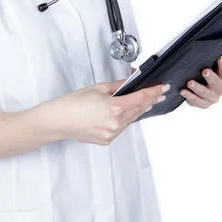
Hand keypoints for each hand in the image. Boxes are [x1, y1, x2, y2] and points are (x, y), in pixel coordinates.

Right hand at [53, 79, 168, 145]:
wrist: (58, 120)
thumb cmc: (73, 103)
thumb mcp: (98, 88)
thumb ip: (119, 85)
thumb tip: (131, 81)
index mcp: (114, 107)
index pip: (141, 97)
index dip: (154, 92)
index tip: (162, 87)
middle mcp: (115, 123)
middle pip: (139, 109)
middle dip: (149, 100)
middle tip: (158, 93)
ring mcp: (112, 134)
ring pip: (131, 119)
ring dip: (138, 110)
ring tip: (146, 101)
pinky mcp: (107, 140)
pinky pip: (122, 128)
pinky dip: (125, 119)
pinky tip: (126, 112)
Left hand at [179, 56, 221, 108]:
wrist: (204, 89)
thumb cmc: (206, 75)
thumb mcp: (209, 67)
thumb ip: (209, 61)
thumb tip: (202, 48)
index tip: (220, 58)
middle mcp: (220, 89)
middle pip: (216, 83)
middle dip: (210, 77)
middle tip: (205, 71)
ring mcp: (212, 98)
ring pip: (205, 94)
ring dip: (197, 88)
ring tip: (189, 83)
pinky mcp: (204, 104)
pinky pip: (197, 102)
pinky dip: (189, 96)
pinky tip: (183, 91)